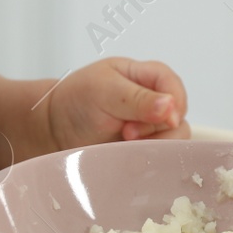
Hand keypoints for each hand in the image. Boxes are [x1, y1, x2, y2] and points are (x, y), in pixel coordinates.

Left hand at [45, 57, 190, 152]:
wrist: (55, 129)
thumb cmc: (76, 101)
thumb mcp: (103, 91)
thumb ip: (137, 98)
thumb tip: (170, 106)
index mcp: (143, 75)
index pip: (172, 83)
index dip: (174, 101)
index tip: (166, 118)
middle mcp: (152, 99)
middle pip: (177, 114)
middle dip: (157, 127)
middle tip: (128, 134)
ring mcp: (149, 125)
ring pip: (174, 136)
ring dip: (154, 144)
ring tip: (125, 143)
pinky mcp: (144, 147)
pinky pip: (161, 154)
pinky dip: (150, 157)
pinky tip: (131, 155)